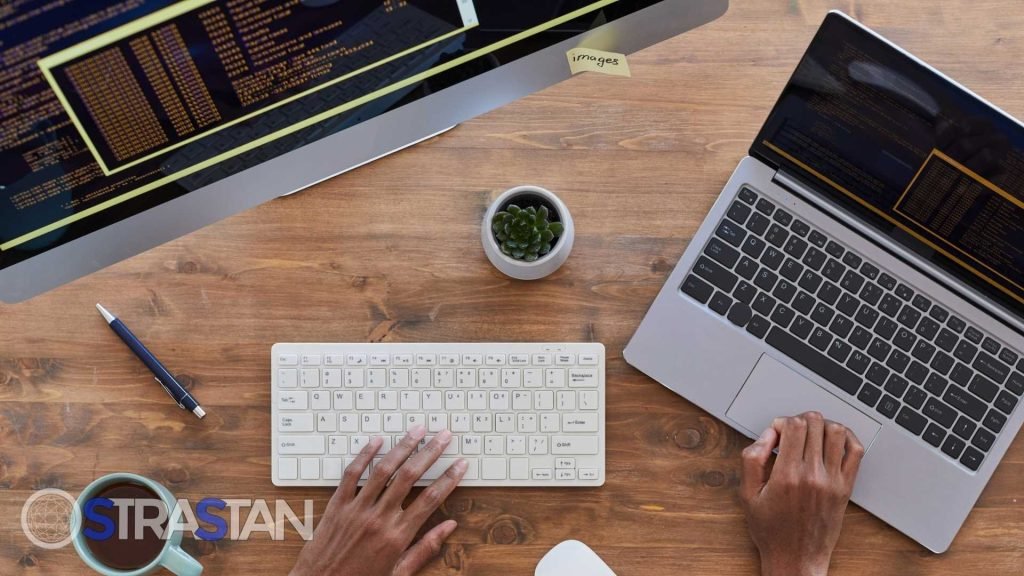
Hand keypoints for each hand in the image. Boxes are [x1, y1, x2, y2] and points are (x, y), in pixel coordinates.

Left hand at [290, 426, 466, 575]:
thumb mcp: (399, 573)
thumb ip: (425, 549)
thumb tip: (449, 527)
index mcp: (397, 537)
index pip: (430, 500)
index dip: (449, 479)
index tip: (461, 464)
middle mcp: (378, 519)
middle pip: (410, 477)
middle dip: (430, 453)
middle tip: (444, 436)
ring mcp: (356, 510)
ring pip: (384, 470)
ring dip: (403, 447)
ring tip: (417, 430)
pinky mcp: (337, 505)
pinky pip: (352, 474)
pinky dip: (364, 455)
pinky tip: (377, 441)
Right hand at [739, 412, 864, 575]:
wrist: (796, 559)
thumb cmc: (771, 530)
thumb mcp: (747, 495)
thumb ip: (751, 459)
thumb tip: (767, 435)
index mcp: (786, 475)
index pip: (794, 426)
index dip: (783, 421)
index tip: (777, 432)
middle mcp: (812, 475)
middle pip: (814, 423)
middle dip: (800, 420)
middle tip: (792, 433)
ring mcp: (833, 481)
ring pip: (836, 431)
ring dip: (823, 425)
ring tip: (812, 435)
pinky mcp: (845, 488)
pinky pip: (856, 451)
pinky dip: (847, 437)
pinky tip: (834, 440)